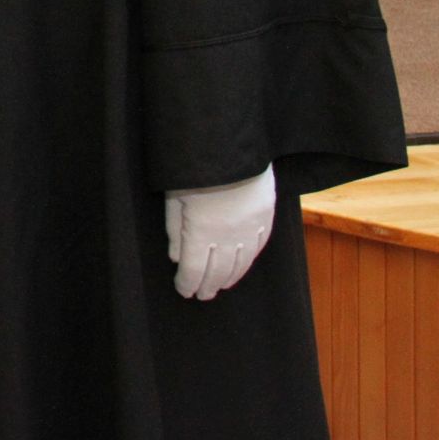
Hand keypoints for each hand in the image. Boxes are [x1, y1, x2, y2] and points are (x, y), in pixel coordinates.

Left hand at [165, 164, 275, 299]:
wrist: (230, 144)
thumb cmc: (192, 167)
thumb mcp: (174, 195)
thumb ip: (174, 229)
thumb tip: (176, 258)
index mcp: (201, 231)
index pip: (194, 269)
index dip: (187, 283)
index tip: (184, 291)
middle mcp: (227, 235)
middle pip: (218, 271)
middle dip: (207, 285)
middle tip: (202, 295)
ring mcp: (249, 227)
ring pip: (240, 263)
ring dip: (229, 278)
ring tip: (220, 286)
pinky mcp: (265, 216)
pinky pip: (258, 246)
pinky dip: (248, 260)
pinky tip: (241, 266)